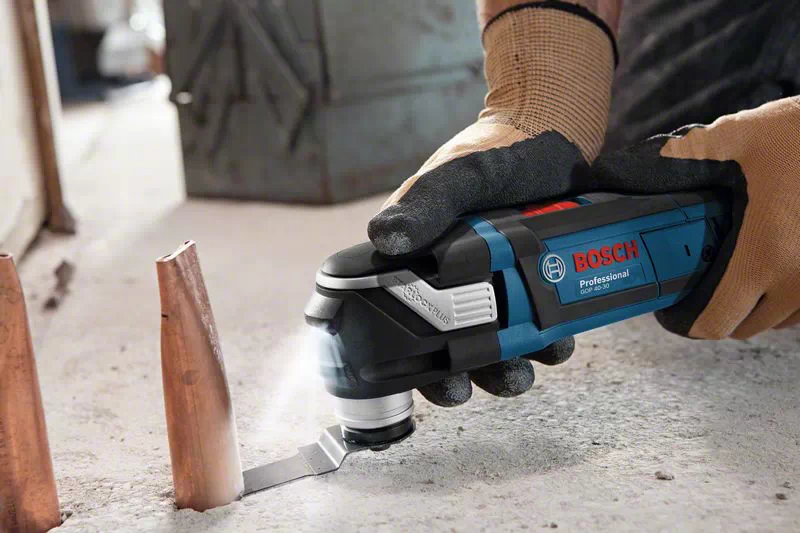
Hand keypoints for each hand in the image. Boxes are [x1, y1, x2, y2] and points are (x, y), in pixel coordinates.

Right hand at [368, 2, 617, 406]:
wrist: (555, 136)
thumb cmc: (494, 153)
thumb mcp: (459, 176)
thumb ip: (426, 204)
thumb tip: (384, 238)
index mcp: (420, 259)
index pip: (399, 319)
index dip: (409, 362)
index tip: (431, 384)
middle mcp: (453, 279)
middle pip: (450, 345)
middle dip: (466, 375)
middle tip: (483, 385)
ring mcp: (495, 284)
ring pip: (494, 344)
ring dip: (507, 368)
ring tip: (525, 371)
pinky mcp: (531, 284)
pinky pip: (534, 326)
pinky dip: (545, 343)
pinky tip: (557, 344)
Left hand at [591, 96, 799, 339]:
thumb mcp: (731, 137)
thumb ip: (677, 158)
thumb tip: (624, 168)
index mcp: (762, 255)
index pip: (715, 324)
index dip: (686, 321)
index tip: (673, 305)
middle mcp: (797, 280)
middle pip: (744, 326)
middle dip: (717, 311)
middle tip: (701, 282)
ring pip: (779, 320)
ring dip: (754, 305)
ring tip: (737, 272)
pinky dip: (786, 299)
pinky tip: (773, 267)